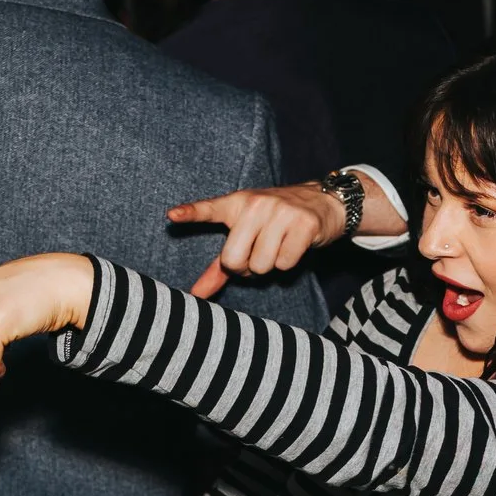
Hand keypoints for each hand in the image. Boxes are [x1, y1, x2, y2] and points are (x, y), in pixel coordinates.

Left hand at [171, 185, 347, 296]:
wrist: (323, 201)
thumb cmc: (276, 222)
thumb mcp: (246, 234)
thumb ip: (220, 265)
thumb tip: (196, 294)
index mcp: (237, 204)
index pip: (210, 210)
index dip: (191, 213)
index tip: (171, 216)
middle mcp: (256, 204)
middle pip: (234, 260)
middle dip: (244, 268)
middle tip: (256, 254)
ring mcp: (281, 212)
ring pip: (261, 265)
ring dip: (269, 265)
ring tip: (277, 246)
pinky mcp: (303, 223)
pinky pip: (284, 263)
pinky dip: (288, 263)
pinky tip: (293, 245)